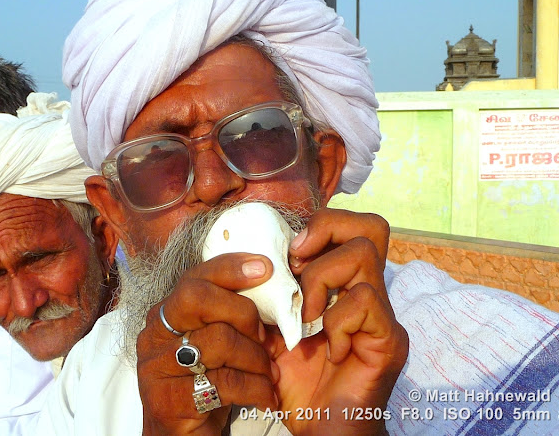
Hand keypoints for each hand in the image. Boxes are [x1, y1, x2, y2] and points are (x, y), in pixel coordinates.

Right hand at [136, 254, 278, 434]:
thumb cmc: (204, 384)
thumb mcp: (215, 345)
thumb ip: (229, 318)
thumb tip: (272, 293)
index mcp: (165, 315)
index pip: (194, 278)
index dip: (229, 267)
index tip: (264, 267)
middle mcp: (154, 335)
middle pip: (199, 298)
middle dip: (243, 312)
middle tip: (265, 338)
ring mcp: (156, 368)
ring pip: (219, 340)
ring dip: (256, 358)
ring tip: (269, 375)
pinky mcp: (169, 401)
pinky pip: (225, 382)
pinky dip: (255, 389)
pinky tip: (266, 398)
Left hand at [266, 208, 408, 434]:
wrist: (321, 430)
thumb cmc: (299, 383)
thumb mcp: (273, 331)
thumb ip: (270, 298)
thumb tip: (251, 264)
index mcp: (345, 287)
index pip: (351, 226)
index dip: (319, 226)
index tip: (288, 255)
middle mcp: (369, 293)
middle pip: (370, 225)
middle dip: (327, 230)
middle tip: (298, 261)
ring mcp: (383, 315)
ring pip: (363, 255)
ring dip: (319, 279)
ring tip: (305, 316)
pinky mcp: (389, 340)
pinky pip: (364, 302)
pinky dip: (335, 321)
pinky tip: (329, 350)